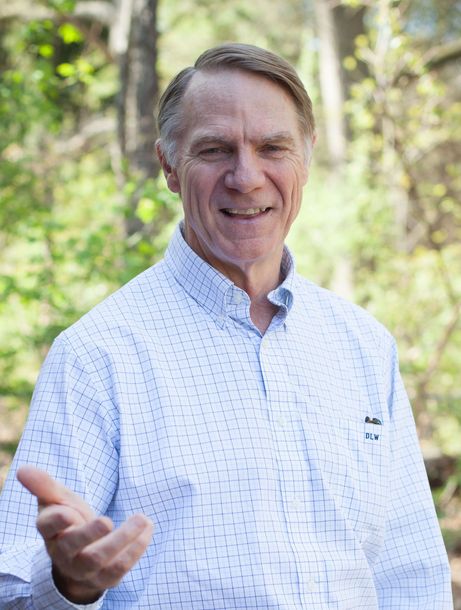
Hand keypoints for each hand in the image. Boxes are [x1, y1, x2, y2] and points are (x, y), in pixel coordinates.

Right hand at [17, 465, 153, 604]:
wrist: (77, 555)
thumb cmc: (67, 519)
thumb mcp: (56, 500)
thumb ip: (44, 484)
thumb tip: (23, 469)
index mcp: (50, 530)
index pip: (47, 526)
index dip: (57, 519)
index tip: (71, 511)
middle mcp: (64, 552)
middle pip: (74, 547)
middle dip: (91, 534)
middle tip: (108, 520)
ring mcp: (83, 568)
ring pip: (99, 560)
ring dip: (123, 541)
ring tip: (142, 519)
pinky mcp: (103, 578)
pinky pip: (118, 569)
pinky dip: (135, 550)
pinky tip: (147, 529)